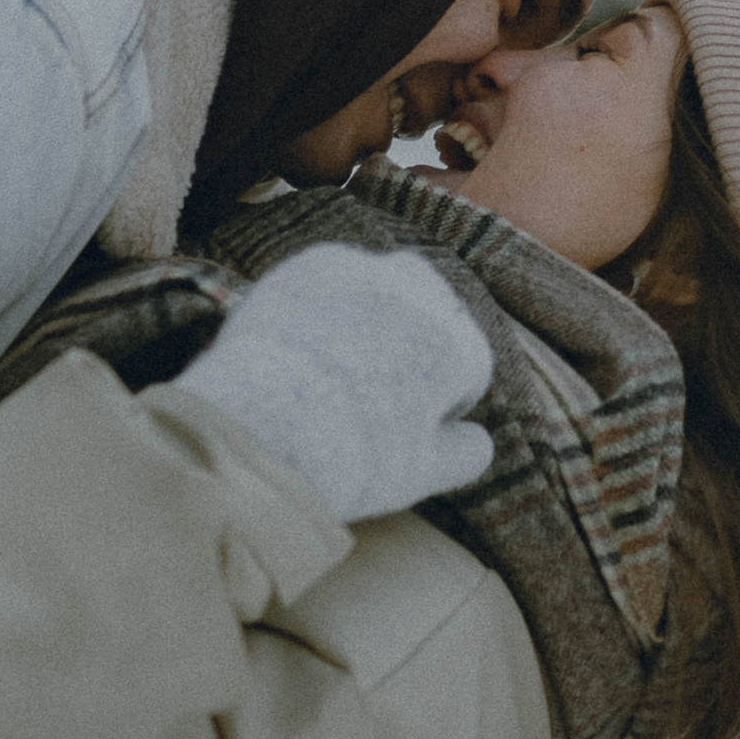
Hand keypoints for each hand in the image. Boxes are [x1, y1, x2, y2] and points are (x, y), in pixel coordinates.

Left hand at [176, 248, 493, 525]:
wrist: (261, 431)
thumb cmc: (350, 460)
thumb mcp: (422, 474)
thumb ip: (465, 453)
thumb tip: (479, 441)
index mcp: (460, 348)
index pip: (468, 366)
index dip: (438, 402)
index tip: (402, 428)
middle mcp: (424, 297)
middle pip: (436, 311)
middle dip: (417, 341)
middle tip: (375, 391)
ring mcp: (368, 273)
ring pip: (388, 286)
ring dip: (377, 315)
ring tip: (336, 368)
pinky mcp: (314, 265)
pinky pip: (336, 278)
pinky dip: (328, 305)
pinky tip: (302, 346)